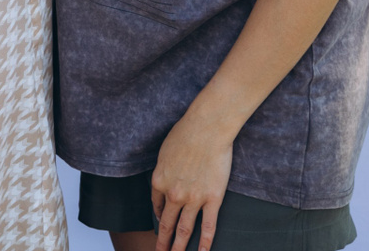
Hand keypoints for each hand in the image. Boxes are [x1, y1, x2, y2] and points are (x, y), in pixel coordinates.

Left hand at [150, 104, 236, 250]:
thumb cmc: (185, 134)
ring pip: (184, 229)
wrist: (206, 129)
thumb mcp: (164, 152)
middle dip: (162, 241)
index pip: (156, 204)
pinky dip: (204, 243)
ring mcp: (193, 199)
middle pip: (166, 223)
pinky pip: (208, 226)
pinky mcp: (212, 199)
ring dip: (178, 246)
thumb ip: (164, 170)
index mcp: (159, 181)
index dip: (157, 214)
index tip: (159, 221)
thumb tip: (165, 178)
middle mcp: (173, 194)